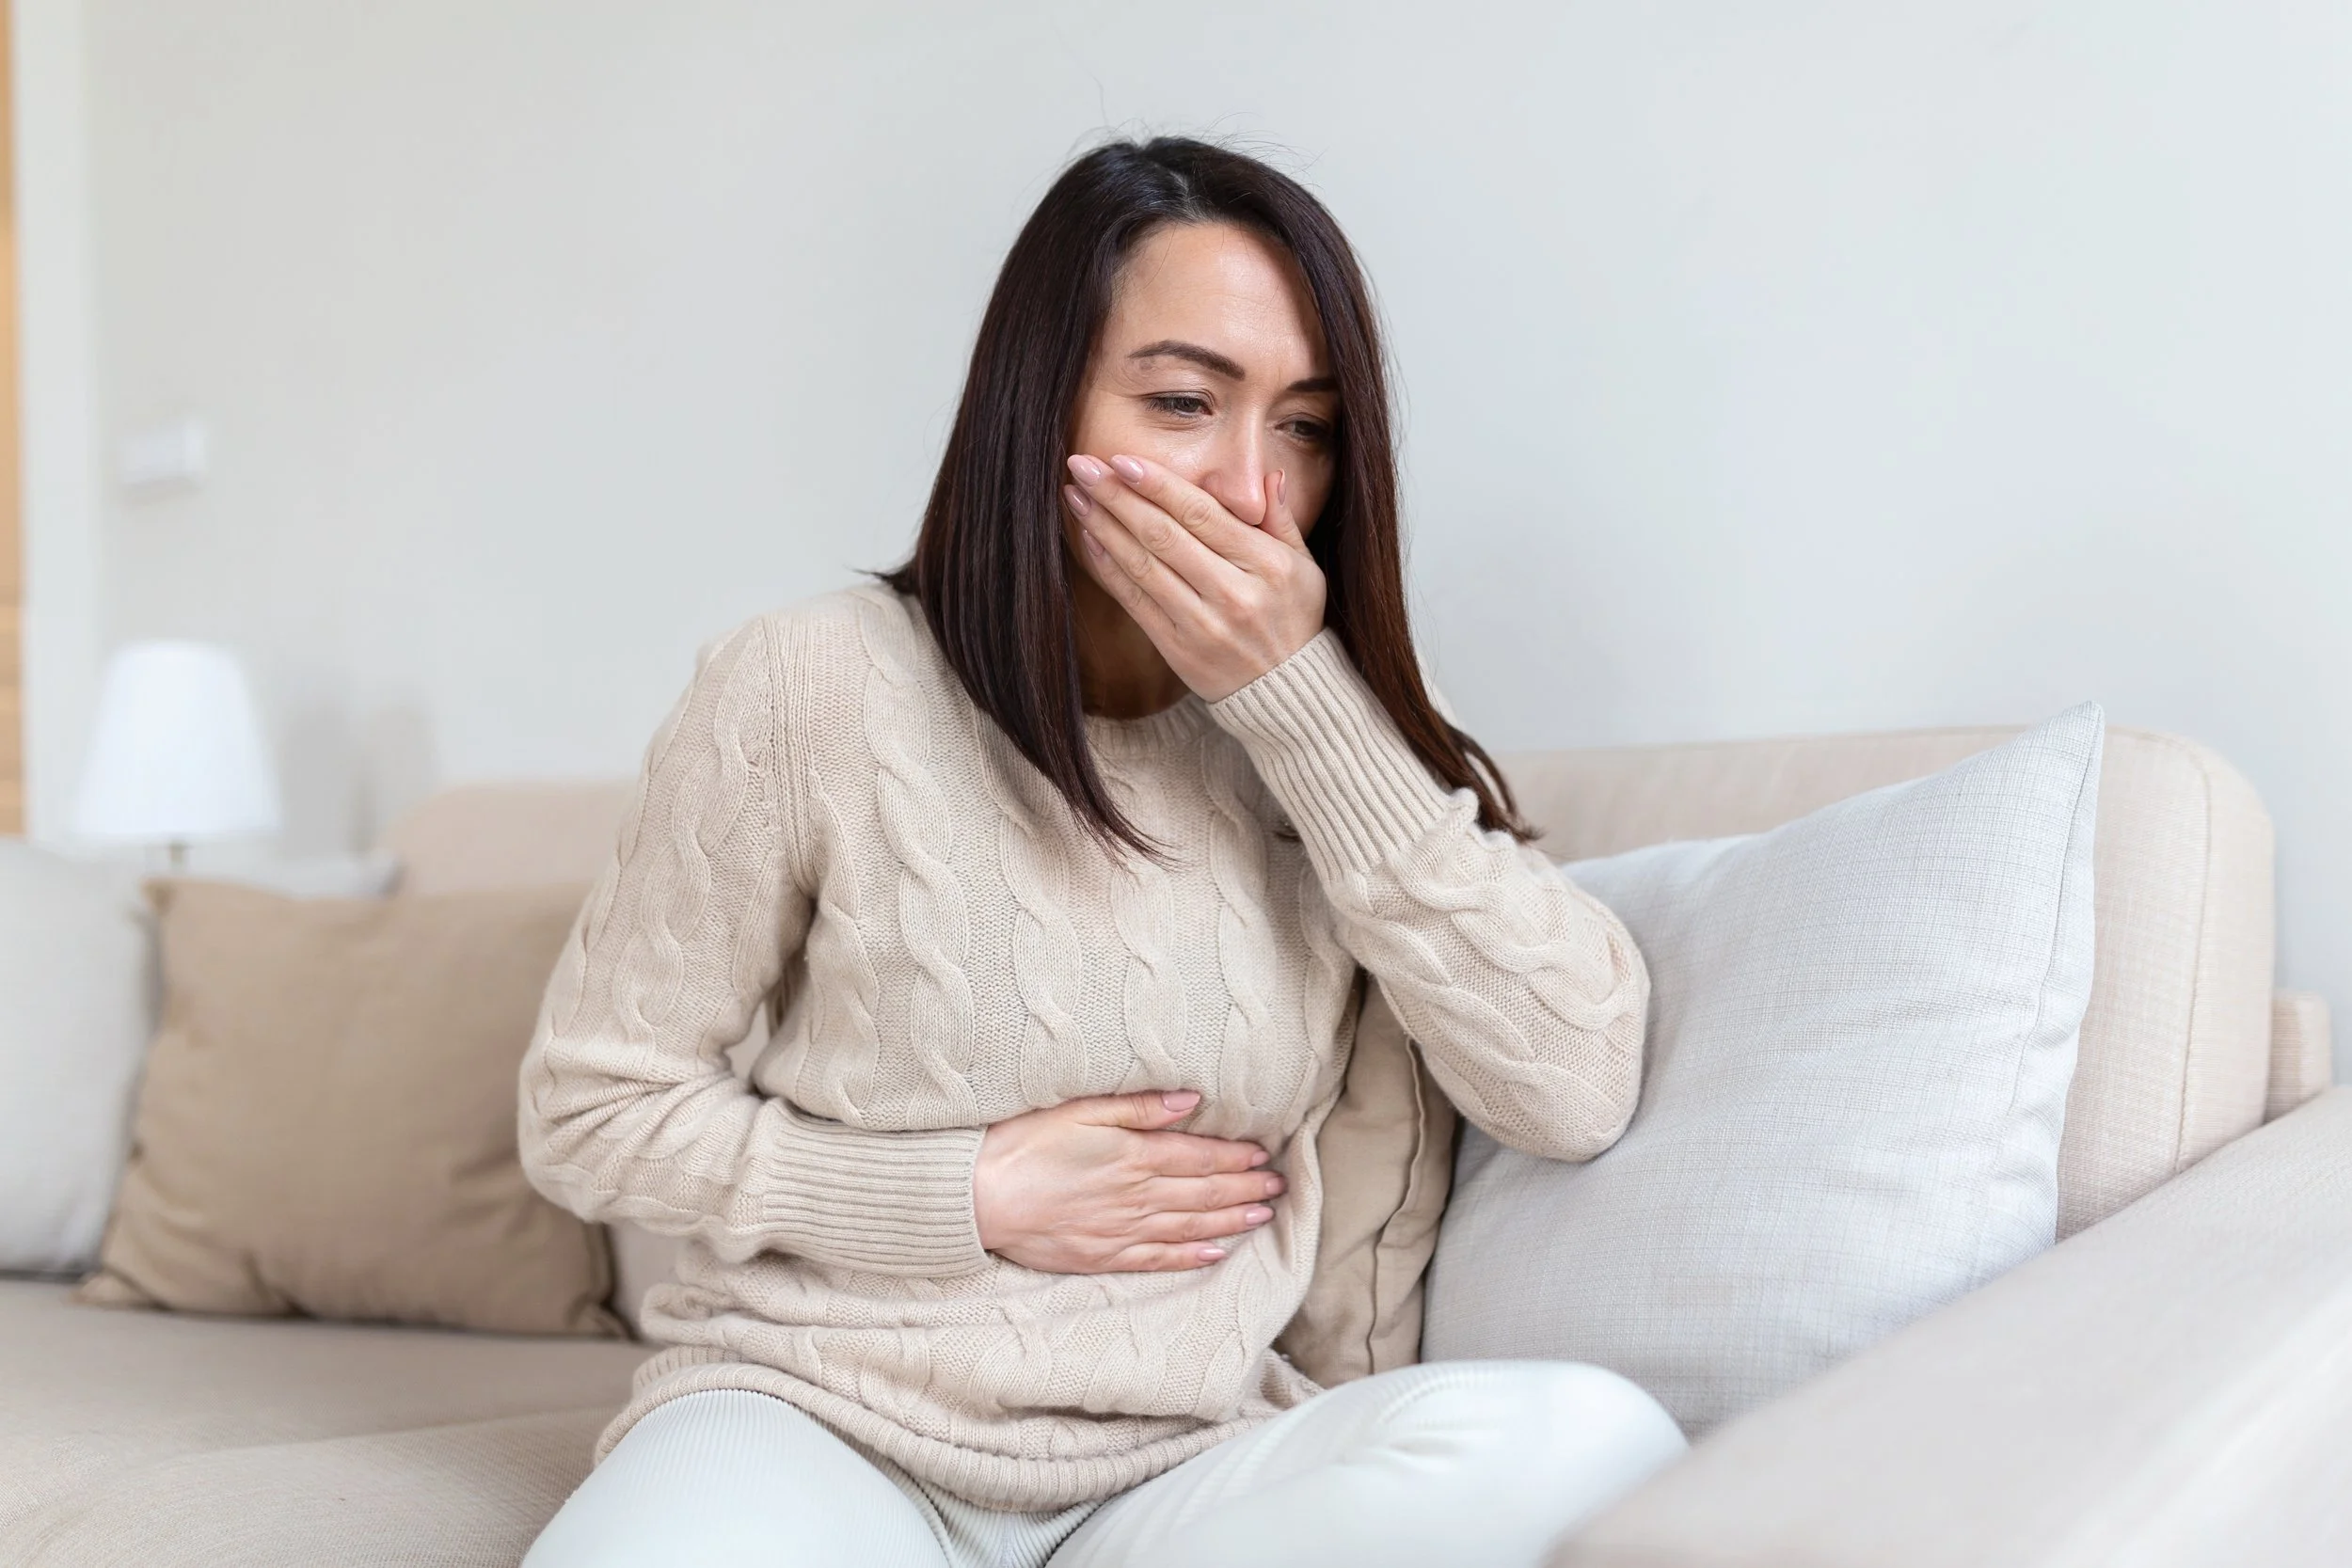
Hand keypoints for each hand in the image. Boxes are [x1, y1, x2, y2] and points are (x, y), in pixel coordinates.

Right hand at [973, 1089, 1286, 1272]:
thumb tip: (1189, 1100)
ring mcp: (1120, 1231)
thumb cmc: (1022, 1144)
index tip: (1264, 1155)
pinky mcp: (1102, 1256)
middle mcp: (1135, 1197)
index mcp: (1132, 1156)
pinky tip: (1214, 1255)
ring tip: (1262, 1216)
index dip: (1235, 1158)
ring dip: (1229, 1222)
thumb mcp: (1079, 1110)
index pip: (1199, 1158)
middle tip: (1278, 1187)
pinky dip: (1189, 1257)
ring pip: (1189, 1228)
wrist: (977, 1197)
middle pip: (1203, 1194)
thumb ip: (1137, 1107)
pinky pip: (1157, 1260)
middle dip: (1245, 1189)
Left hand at [1063, 454, 1326, 702]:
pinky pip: (1136, 601)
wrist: (1287, 693)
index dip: (1158, 484)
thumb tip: (1269, 476)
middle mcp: (1232, 592)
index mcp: (1264, 564)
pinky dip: (1109, 568)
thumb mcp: (1305, 567)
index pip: (1201, 513)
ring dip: (1103, 527)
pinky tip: (1090, 540)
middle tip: (1083, 466)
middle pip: (1163, 534)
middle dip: (1118, 496)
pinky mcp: (1177, 648)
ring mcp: (1202, 623)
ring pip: (1143, 565)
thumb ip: (1282, 519)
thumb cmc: (1295, 619)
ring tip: (1076, 497)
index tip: (1122, 460)